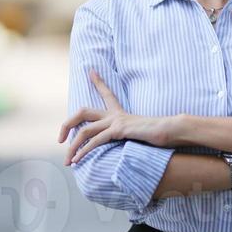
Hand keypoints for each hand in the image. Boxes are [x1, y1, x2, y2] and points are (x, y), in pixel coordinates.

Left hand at [58, 69, 172, 165]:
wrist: (170, 130)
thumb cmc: (160, 132)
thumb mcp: (142, 132)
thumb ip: (133, 134)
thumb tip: (134, 141)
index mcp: (120, 112)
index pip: (107, 93)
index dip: (98, 82)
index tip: (90, 70)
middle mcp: (115, 114)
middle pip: (83, 111)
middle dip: (67, 124)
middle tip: (60, 138)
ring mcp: (116, 121)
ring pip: (85, 130)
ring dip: (73, 146)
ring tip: (68, 160)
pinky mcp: (119, 130)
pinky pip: (95, 140)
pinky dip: (84, 151)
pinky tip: (78, 160)